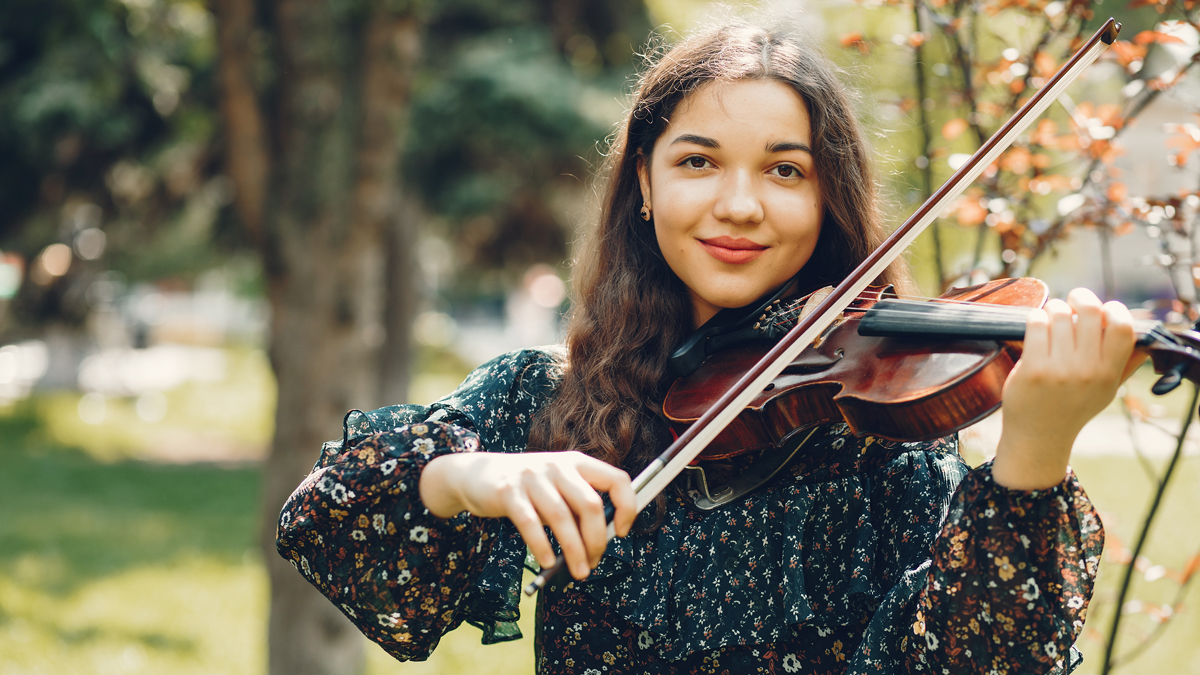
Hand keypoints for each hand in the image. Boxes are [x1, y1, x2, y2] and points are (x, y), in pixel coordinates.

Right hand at [418, 450, 636, 579]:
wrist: (477, 474)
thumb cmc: (527, 487)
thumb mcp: (558, 485)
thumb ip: (579, 503)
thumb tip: (603, 538)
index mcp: (577, 462)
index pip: (616, 479)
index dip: (627, 507)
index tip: (621, 532)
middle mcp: (557, 466)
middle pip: (590, 506)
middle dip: (597, 541)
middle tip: (593, 563)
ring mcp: (531, 476)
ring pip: (562, 518)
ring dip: (574, 551)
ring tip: (578, 571)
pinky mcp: (508, 492)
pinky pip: (530, 524)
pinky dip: (542, 546)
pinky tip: (548, 562)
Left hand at [993, 288, 1143, 489]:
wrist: (1039, 437)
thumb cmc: (1072, 408)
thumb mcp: (1106, 390)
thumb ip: (1125, 364)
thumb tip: (1145, 340)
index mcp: (1108, 373)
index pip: (1122, 327)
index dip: (1114, 309)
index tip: (1103, 309)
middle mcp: (1087, 371)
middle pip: (1090, 311)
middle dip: (1080, 297)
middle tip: (1071, 301)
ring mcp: (1060, 370)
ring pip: (1059, 313)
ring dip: (1053, 308)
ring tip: (1050, 316)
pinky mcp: (1033, 369)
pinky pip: (1036, 324)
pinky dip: (1035, 317)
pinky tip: (1036, 325)